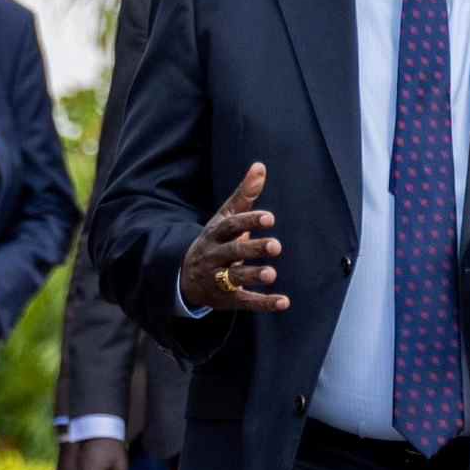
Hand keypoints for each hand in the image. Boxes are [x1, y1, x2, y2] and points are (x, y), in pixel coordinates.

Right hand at [179, 163, 288, 313]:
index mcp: (215, 234)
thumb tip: (260, 166)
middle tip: (275, 246)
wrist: (185, 277)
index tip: (269, 218)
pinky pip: (244, 301)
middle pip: (232, 252)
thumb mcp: (224, 218)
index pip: (230, 227)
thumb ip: (244, 195)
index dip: (248, 222)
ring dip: (253, 275)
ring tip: (271, 274)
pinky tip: (284, 302)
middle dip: (252, 249)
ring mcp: (218, 279)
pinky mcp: (226, 299)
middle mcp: (214, 256)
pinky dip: (264, 303)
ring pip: (234, 278)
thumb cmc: (215, 242)